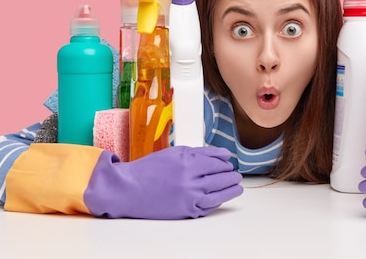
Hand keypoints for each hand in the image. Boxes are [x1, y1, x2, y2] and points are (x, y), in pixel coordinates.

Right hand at [84, 146, 242, 218]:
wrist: (129, 189)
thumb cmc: (149, 169)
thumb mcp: (174, 153)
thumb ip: (200, 152)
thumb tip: (223, 154)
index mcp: (188, 162)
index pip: (217, 162)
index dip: (225, 163)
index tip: (228, 163)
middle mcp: (191, 180)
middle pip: (221, 177)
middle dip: (231, 176)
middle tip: (236, 175)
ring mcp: (190, 197)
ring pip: (219, 193)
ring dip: (231, 189)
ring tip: (236, 186)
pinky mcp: (186, 211)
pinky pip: (209, 207)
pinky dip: (218, 201)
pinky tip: (221, 197)